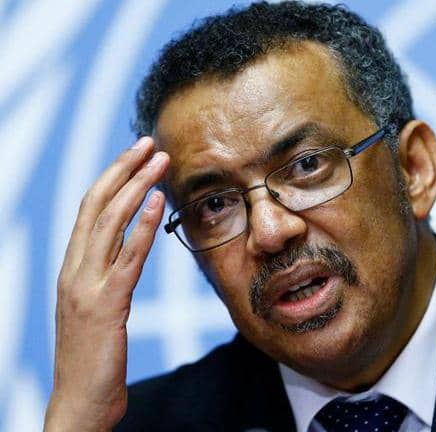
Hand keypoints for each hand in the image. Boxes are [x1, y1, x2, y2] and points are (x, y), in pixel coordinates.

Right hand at [44, 137, 168, 430]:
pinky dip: (143, 227)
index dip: (113, 178)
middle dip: (124, 170)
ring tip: (160, 161)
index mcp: (72, 268)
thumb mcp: (101, 308)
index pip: (90, 211)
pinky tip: (159, 203)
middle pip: (96, 206)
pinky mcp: (105, 307)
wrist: (80, 402)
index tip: (136, 154)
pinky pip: (127, 259)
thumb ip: (110, 275)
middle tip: (150, 143)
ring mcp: (85, 287)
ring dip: (136, 187)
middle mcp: (74, 271)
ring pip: (109, 224)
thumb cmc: (94, 358)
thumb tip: (130, 247)